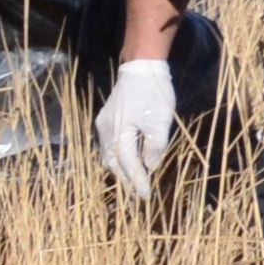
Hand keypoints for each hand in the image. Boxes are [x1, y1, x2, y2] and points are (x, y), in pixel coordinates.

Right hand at [96, 56, 179, 199]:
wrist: (141, 68)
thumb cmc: (154, 94)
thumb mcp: (160, 122)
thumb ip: (154, 147)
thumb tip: (150, 166)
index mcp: (118, 132)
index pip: (127, 164)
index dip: (137, 181)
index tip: (146, 196)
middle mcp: (105, 131)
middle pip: (112, 162)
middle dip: (125, 179)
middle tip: (139, 193)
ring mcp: (103, 126)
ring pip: (108, 155)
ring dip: (121, 169)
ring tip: (135, 180)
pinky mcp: (106, 121)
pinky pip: (109, 146)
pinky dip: (119, 157)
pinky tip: (130, 160)